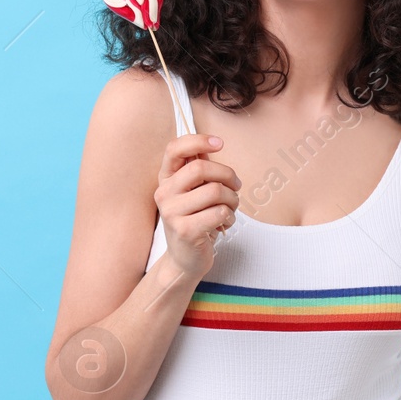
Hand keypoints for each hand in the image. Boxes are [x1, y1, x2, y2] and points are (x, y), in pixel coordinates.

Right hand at [155, 132, 239, 280]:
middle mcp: (164, 193)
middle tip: (236, 187)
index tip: (220, 143)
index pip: (174, 149)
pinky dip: (230, 217)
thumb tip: (211, 144)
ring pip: (216, 191)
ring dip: (233, 200)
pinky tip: (224, 224)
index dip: (198, 140)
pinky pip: (220, 212)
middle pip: (201, 168)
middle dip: (227, 175)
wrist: (185, 259)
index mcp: (166, 179)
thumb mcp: (194, 192)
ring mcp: (172, 212)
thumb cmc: (196, 220)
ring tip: (230, 209)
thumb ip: (200, 169)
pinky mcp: (185, 230)